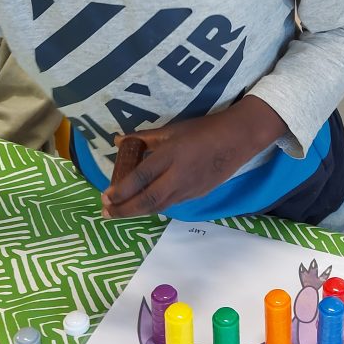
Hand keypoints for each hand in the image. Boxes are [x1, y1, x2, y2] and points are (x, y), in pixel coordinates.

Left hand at [101, 97, 287, 219]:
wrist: (238, 139)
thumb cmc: (203, 130)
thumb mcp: (172, 129)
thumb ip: (144, 138)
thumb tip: (118, 141)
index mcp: (171, 156)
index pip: (141, 178)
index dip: (122, 190)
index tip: (106, 196)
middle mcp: (178, 176)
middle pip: (148, 201)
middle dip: (125, 210)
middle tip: (106, 213)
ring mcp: (189, 189)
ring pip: (159, 206)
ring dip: (137, 212)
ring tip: (119, 213)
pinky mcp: (197, 195)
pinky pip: (171, 204)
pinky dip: (154, 207)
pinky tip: (144, 206)